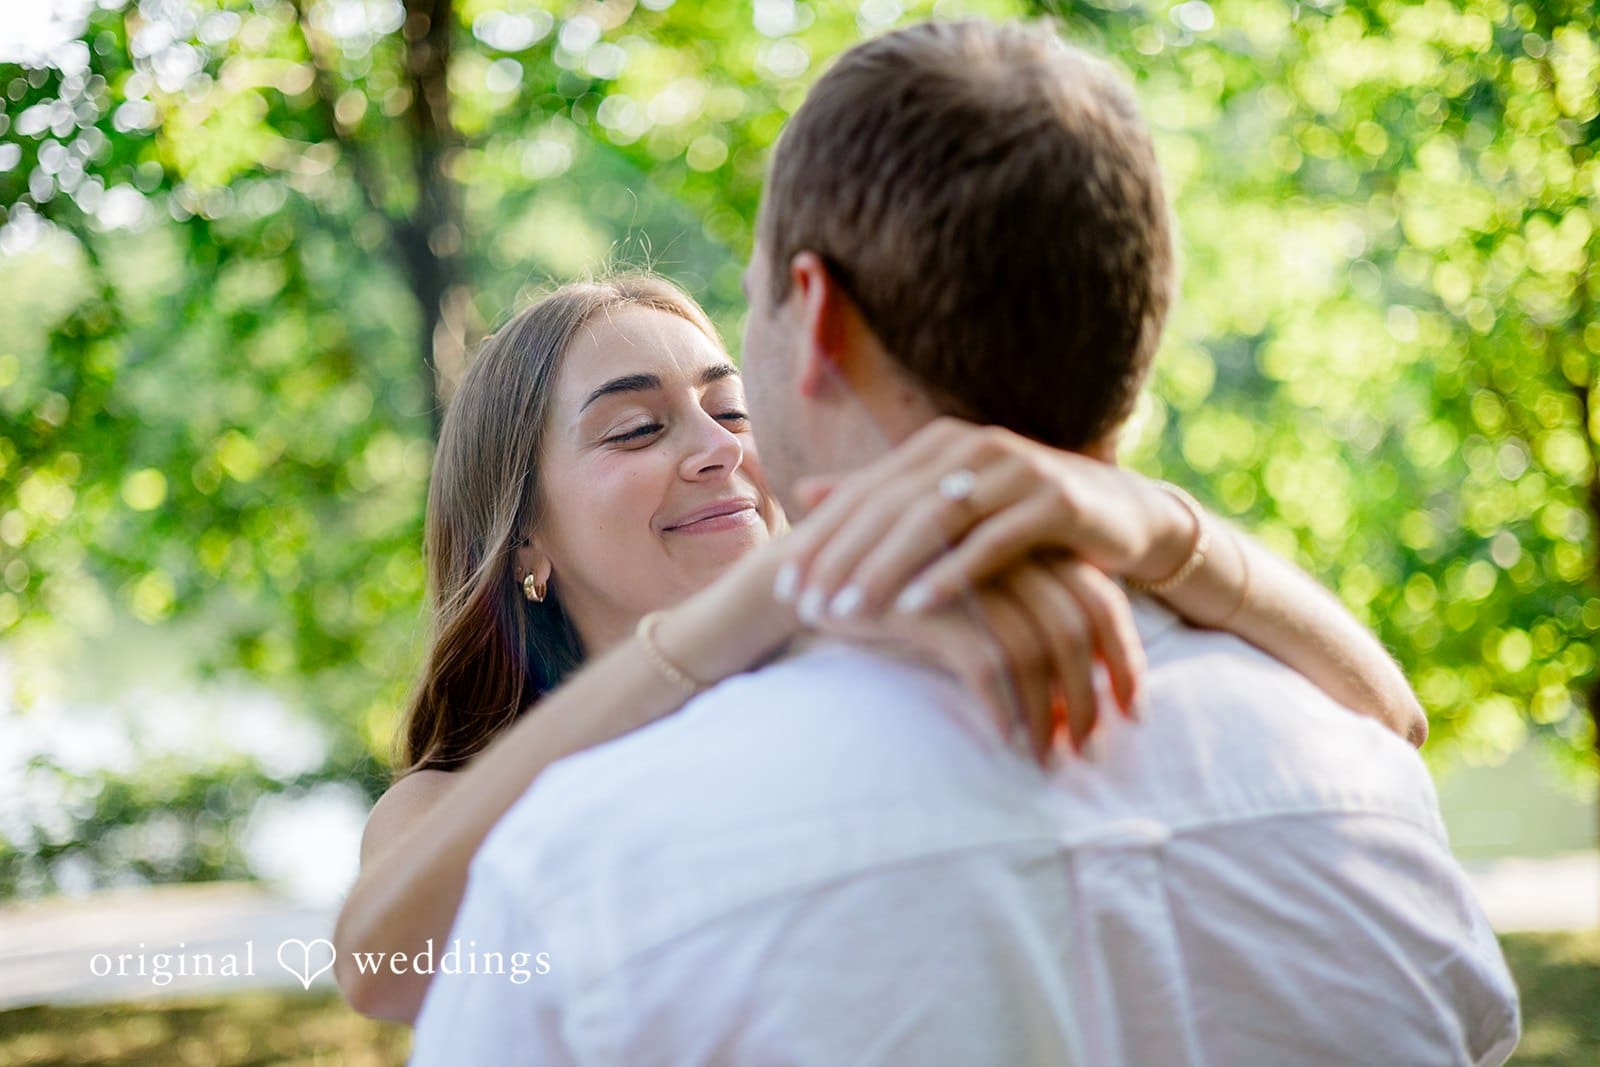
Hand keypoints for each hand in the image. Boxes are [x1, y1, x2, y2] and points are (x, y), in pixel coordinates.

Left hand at [777, 417, 1182, 711]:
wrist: (1126, 517)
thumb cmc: (1025, 517)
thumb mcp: (950, 503)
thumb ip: (883, 495)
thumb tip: (806, 492)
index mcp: (940, 444)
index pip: (865, 492)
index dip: (822, 537)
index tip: (785, 585)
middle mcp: (974, 446)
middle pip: (890, 505)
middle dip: (841, 558)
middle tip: (805, 604)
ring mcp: (1017, 469)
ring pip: (933, 521)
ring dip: (884, 569)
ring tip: (847, 611)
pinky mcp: (1055, 502)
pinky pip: (989, 543)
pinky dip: (947, 576)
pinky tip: (913, 608)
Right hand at [810, 553, 1133, 761]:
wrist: (811, 577)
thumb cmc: (900, 599)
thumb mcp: (969, 602)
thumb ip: (1023, 624)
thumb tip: (1080, 699)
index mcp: (1023, 544)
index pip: (1101, 599)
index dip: (1125, 658)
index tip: (1132, 712)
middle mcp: (1004, 552)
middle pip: (1078, 624)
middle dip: (1095, 694)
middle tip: (1093, 749)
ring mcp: (967, 575)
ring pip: (1038, 649)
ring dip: (1050, 714)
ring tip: (1050, 760)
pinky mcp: (930, 605)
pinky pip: (987, 664)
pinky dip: (1004, 709)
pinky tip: (1006, 743)